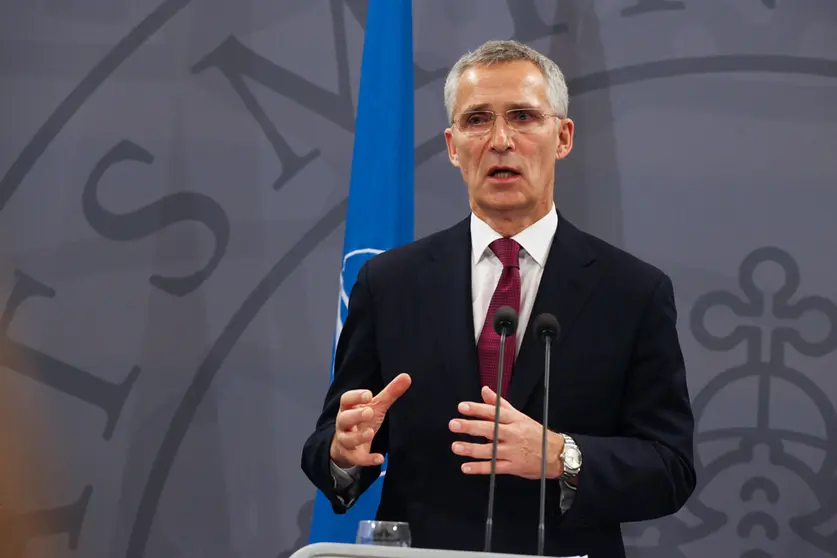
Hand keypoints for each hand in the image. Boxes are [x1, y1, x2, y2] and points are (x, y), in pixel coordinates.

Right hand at [330, 373, 410, 467]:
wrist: (348, 445)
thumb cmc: (362, 420)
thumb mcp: (376, 406)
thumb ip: (390, 393)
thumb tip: (407, 376)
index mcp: (348, 408)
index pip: (346, 400)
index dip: (355, 397)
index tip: (368, 395)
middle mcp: (344, 424)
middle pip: (344, 418)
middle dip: (355, 415)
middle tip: (369, 412)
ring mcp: (346, 440)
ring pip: (348, 439)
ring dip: (358, 436)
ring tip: (370, 433)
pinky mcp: (352, 455)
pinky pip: (357, 458)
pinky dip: (367, 459)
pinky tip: (379, 458)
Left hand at [449, 386, 564, 479]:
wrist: (555, 454)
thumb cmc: (535, 434)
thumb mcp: (519, 416)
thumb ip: (499, 404)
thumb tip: (484, 390)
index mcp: (514, 420)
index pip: (493, 412)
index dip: (477, 409)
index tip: (462, 407)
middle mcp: (513, 434)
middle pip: (490, 429)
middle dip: (470, 426)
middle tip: (454, 424)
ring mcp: (513, 451)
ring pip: (490, 450)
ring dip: (471, 449)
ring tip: (456, 446)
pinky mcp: (513, 467)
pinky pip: (494, 468)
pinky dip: (479, 468)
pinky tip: (466, 467)